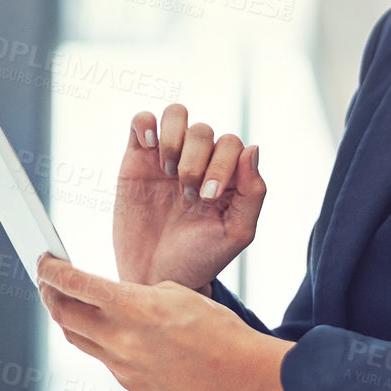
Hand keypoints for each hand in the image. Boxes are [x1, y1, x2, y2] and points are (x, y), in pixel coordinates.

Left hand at [37, 255, 304, 390]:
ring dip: (66, 318)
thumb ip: (139, 294)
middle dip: (49, 294)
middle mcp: (122, 339)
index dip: (52, 272)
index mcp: (136, 308)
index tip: (44, 262)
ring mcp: (123, 366)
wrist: (240, 378)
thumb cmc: (219, 331)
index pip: (76, 286)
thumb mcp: (178, 294)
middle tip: (47, 280)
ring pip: (75, 338)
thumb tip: (116, 298)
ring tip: (66, 302)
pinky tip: (104, 328)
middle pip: (63, 315)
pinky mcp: (129, 383)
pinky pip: (100, 357)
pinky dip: (94, 339)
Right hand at [113, 103, 266, 292]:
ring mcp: (167, 157)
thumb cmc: (198, 258)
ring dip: (174, 139)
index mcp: (227, 176)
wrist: (153, 277)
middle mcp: (198, 161)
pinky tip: (148, 148)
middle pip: (203, 131)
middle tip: (186, 195)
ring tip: (167, 172)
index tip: (207, 199)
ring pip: (176, 114)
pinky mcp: (136, 159)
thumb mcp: (235, 234)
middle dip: (195, 161)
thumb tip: (253, 148)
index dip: (221, 164)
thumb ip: (253, 193)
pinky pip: (142, 120)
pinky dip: (145, 124)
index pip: (232, 144)